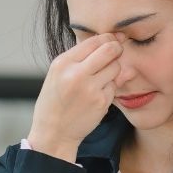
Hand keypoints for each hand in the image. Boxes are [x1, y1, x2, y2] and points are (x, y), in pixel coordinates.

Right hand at [29, 31, 125, 151]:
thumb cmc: (55, 101)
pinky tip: (97, 95)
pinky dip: (109, 89)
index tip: (111, 42)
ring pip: (116, 68)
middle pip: (110, 50)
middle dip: (117, 49)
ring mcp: (90, 89)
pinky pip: (114, 86)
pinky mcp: (101, 102)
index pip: (94, 40)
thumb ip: (79, 57)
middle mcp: (76, 74)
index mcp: (63, 63)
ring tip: (101, 78)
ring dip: (113, 70)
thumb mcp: (57, 73)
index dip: (108, 39)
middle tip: (117, 53)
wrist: (54, 132)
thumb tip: (108, 39)